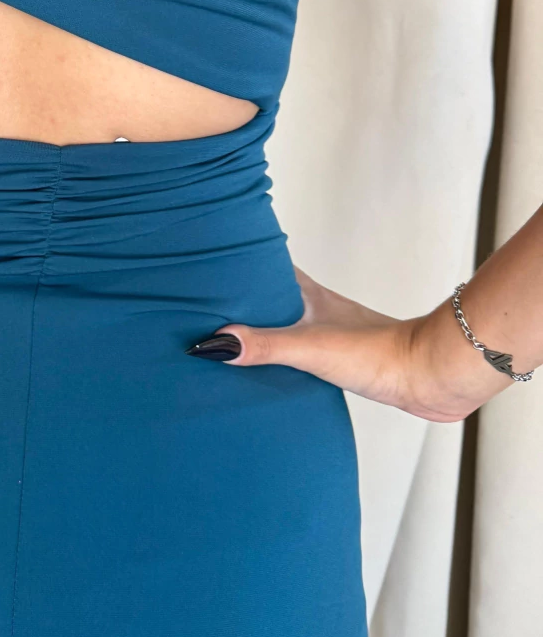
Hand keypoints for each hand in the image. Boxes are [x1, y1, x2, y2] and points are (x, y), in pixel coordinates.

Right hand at [198, 268, 512, 422]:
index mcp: (307, 294)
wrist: (428, 376)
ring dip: (261, 326)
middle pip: (270, 295)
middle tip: (208, 302)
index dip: (239, 262)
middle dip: (242, 297)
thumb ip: (263, 344)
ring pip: (284, 322)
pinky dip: (279, 354)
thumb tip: (213, 344)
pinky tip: (270, 369)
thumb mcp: (309, 346)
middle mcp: (317, 309)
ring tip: (229, 336)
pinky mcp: (339, 360)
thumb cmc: (379, 353)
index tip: (209, 260)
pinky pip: (297, 350)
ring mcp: (329, 333)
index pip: (265, 265)